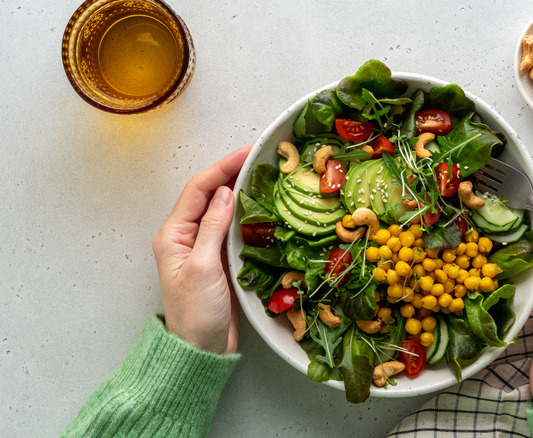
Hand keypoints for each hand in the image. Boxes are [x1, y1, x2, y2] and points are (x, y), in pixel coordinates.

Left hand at [152, 146, 250, 353]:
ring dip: (240, 193)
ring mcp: (202, 249)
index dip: (222, 168)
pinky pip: (231, 229)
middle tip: (258, 160)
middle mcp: (185, 237)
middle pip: (209, 196)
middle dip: (231, 174)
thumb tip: (226, 193)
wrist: (201, 349)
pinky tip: (261, 209)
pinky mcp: (218, 261)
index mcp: (173, 235)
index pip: (198, 191)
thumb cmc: (195, 313)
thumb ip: (212, 228)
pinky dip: (246, 216)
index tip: (245, 153)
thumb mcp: (202, 267)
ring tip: (262, 178)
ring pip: (221, 211)